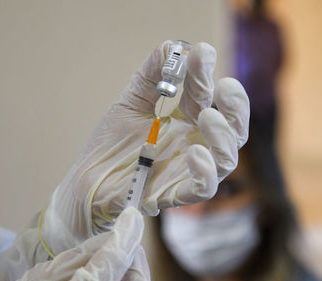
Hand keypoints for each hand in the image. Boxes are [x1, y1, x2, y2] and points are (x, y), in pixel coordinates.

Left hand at [43, 41, 249, 254]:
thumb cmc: (110, 145)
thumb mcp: (130, 103)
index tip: (201, 52)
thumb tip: (172, 46)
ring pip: (226, 159)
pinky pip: (203, 189)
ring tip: (207, 115)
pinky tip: (194, 152)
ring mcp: (186, 171)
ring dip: (224, 136)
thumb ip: (150, 76)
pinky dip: (206, 171)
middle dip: (236, 106)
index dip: (206, 74)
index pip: (207, 96)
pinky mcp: (174, 194)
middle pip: (234, 129)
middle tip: (224, 85)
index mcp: (186, 122)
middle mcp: (193, 145)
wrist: (85, 181)